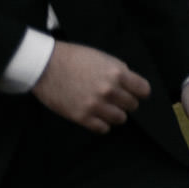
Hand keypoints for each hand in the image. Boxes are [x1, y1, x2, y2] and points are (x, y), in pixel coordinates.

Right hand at [31, 41, 149, 132]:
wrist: (45, 66)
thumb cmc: (74, 58)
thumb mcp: (103, 58)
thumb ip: (119, 71)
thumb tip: (131, 83)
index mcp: (117, 73)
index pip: (143, 90)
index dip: (140, 92)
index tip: (136, 93)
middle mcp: (109, 91)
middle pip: (132, 105)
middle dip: (126, 102)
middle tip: (117, 100)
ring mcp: (95, 105)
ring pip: (120, 119)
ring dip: (115, 114)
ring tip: (107, 109)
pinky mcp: (81, 116)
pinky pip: (102, 128)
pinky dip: (102, 124)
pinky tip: (97, 117)